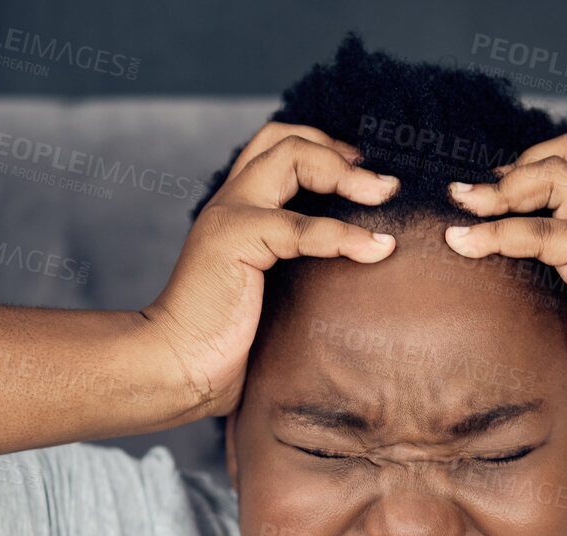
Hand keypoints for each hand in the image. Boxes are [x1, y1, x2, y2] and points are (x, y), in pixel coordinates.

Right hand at [140, 123, 401, 418]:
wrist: (180, 365)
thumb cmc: (227, 339)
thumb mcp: (272, 289)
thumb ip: (300, 264)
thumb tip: (366, 262)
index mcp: (239, 208)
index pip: (278, 147)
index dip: (326, 151)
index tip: (365, 180)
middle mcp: (232, 201)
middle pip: (284, 138)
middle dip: (338, 151)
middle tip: (382, 185)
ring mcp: (230, 215)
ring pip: (291, 156)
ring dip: (347, 174)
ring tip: (385, 196)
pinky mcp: (234, 240)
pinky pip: (302, 227)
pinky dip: (346, 235)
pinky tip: (378, 249)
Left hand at [441, 134, 566, 444]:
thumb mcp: (561, 305)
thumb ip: (537, 276)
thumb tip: (479, 268)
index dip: (521, 168)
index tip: (480, 202)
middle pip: (564, 153)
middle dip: (507, 170)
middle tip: (462, 198)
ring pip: (555, 175)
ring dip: (497, 190)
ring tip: (458, 209)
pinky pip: (541, 231)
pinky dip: (495, 233)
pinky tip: (463, 245)